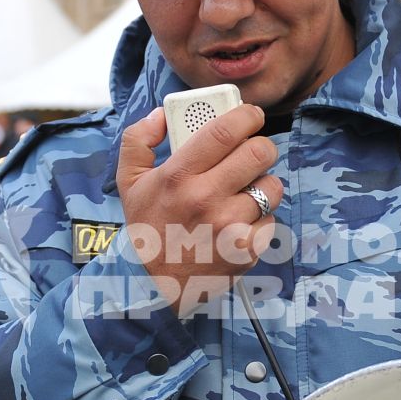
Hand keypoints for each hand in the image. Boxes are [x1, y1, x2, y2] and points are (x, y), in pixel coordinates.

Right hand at [115, 106, 281, 313]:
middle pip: (259, 152)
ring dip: (263, 184)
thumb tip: (162, 114)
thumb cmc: (147, 227)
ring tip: (244, 192)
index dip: (246, 115)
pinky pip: (271, 218)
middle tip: (253, 152)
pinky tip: (240, 222)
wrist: (154, 284)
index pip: (225, 130)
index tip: (251, 115)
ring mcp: (229, 226)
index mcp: (178, 176)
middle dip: (261, 147)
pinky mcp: (246, 249)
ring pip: (271, 186)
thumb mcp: (129, 180)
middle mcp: (205, 198)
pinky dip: (261, 218)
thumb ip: (139, 140)